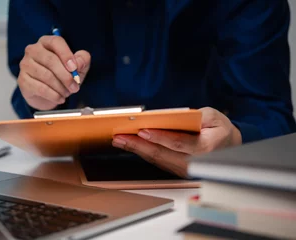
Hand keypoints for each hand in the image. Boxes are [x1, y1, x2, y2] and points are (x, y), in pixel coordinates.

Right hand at [17, 36, 90, 109]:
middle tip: (75, 87)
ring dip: (61, 87)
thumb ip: (82, 60)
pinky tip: (60, 98)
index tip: (75, 68)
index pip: (56, 42)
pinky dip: (53, 95)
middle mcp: (33, 50)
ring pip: (46, 76)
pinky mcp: (23, 80)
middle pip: (51, 60)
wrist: (49, 94)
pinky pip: (40, 88)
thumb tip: (80, 62)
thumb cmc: (63, 75)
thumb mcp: (77, 66)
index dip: (66, 54)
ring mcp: (26, 65)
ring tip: (67, 93)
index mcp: (47, 42)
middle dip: (66, 76)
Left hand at [112, 107, 241, 177]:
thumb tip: (169, 118)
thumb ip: (194, 116)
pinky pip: (157, 161)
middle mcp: (193, 162)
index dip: (160, 137)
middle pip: (162, 154)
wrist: (227, 146)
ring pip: (156, 159)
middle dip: (138, 145)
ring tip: (120, 141)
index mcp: (205, 148)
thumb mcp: (212, 116)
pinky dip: (142, 153)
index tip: (142, 131)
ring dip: (136, 150)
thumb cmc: (218, 129)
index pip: (179, 143)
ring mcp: (184, 169)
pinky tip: (131, 146)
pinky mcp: (177, 170)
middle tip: (120, 137)